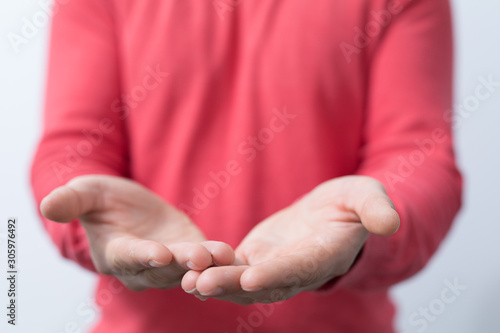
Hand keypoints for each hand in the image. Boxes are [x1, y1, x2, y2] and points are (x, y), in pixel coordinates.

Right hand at [41, 175, 233, 290]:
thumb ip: (71, 201)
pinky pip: (204, 260)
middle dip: (180, 264)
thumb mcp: (86, 193)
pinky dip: (217, 258)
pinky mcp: (189, 253)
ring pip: (186, 268)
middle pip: (163, 268)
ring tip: (222, 255)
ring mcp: (168, 263)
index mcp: (115, 253)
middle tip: (198, 258)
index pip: (128, 257)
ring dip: (205, 264)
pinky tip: (232, 253)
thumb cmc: (102, 200)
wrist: (127, 206)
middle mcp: (142, 266)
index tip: (159, 252)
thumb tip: (47, 206)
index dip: (143, 256)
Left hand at [181, 176, 398, 303]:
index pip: (300, 269)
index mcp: (323, 256)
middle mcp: (295, 271)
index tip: (254, 278)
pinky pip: (231, 267)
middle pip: (263, 283)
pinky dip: (212, 270)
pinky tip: (187, 269)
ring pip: (242, 282)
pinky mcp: (254, 259)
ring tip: (187, 281)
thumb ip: (375, 210)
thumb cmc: (353, 204)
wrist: (331, 214)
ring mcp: (272, 268)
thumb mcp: (368, 198)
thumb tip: (390, 222)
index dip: (278, 274)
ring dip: (216, 283)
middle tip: (203, 284)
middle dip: (233, 285)